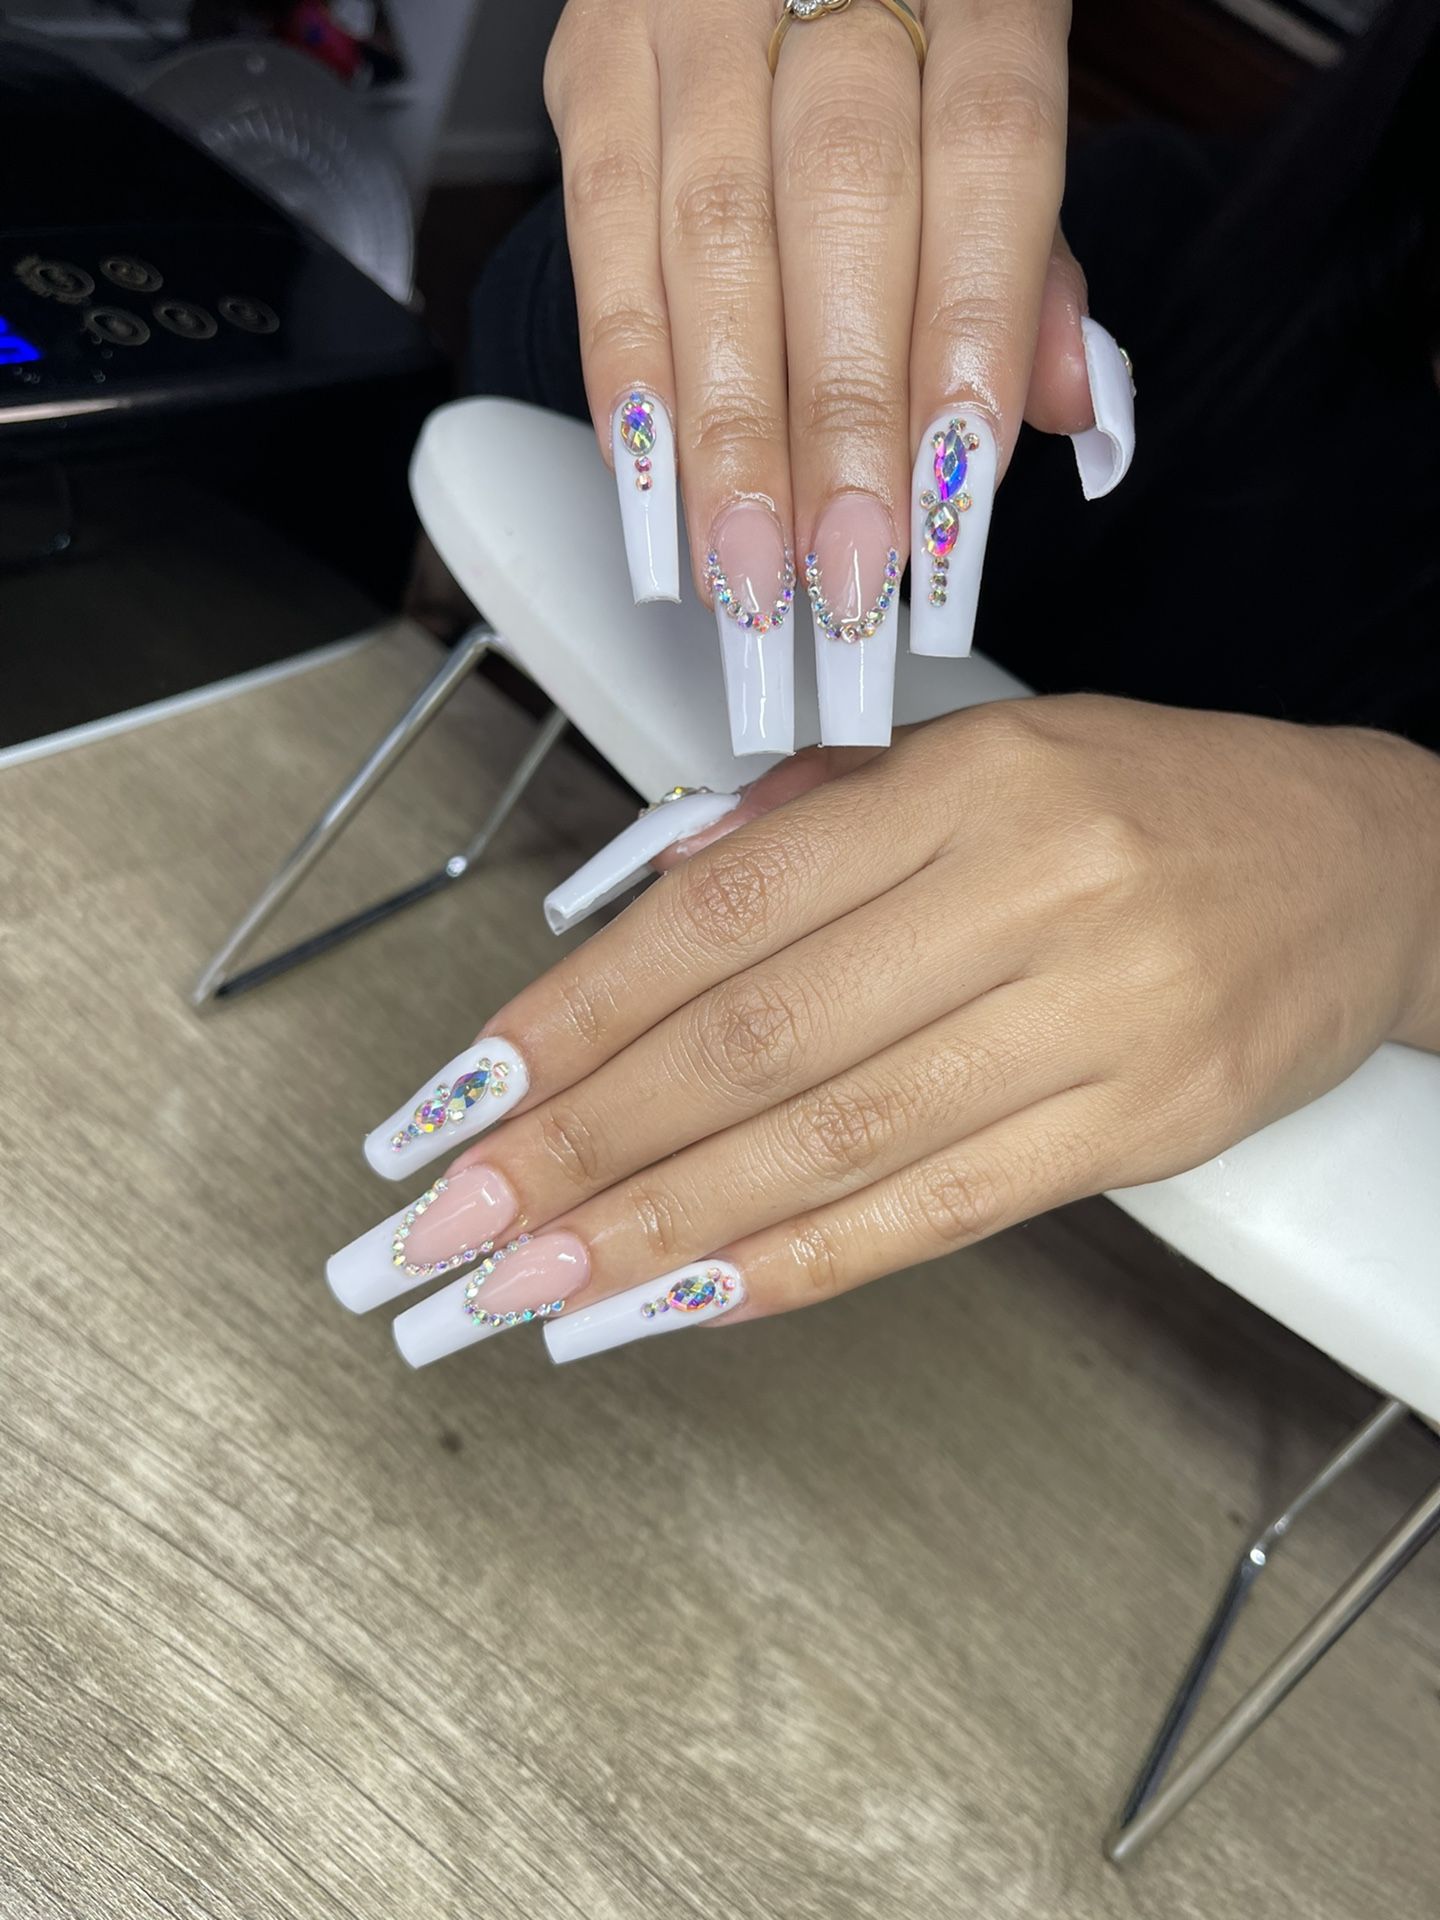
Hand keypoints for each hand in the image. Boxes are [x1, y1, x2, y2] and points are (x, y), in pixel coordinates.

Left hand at [329, 697, 1439, 1365]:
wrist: (1366, 869)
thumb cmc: (1152, 803)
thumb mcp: (982, 755)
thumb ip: (808, 822)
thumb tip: (636, 906)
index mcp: (967, 783)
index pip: (722, 914)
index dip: (575, 1015)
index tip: (463, 1097)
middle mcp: (1030, 893)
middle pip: (756, 1042)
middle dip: (583, 1148)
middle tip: (452, 1231)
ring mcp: (1099, 1019)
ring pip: (835, 1141)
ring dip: (663, 1230)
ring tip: (536, 1291)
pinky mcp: (1148, 1126)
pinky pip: (944, 1212)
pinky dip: (803, 1264)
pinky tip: (692, 1300)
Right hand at [542, 0, 1133, 754]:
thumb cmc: (906, 29)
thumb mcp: (998, 102)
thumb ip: (1028, 248)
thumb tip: (1068, 402)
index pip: (989, 155)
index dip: (969, 334)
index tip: (952, 496)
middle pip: (841, 206)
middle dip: (839, 418)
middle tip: (844, 570)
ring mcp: (693, 6)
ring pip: (709, 234)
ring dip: (726, 428)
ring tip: (747, 567)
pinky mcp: (595, 54)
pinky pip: (598, 226)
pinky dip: (623, 369)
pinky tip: (650, 480)